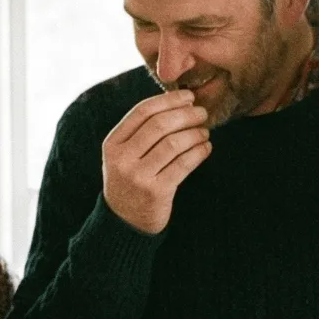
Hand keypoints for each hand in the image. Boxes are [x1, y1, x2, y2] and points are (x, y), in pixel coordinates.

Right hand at [101, 89, 211, 235]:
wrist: (125, 221)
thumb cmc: (131, 180)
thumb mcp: (124, 155)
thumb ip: (142, 131)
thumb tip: (178, 102)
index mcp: (113, 144)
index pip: (142, 111)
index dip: (169, 100)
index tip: (188, 97)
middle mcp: (122, 158)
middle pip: (159, 125)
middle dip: (185, 115)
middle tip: (202, 112)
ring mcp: (138, 176)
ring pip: (173, 144)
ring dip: (194, 134)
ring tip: (204, 131)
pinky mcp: (156, 192)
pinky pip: (183, 165)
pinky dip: (199, 152)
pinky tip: (206, 148)